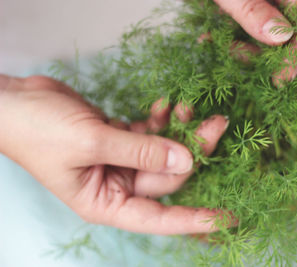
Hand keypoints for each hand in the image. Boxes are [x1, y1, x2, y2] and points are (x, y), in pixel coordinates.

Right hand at [0, 74, 229, 234]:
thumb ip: (141, 150)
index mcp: (106, 203)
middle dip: (194, 150)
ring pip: (163, 151)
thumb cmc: (39, 130)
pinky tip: (167, 104)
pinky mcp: (120, 138)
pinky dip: (160, 120)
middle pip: (168, 174)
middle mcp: (117, 185)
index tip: (228, 218)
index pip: (160, 217)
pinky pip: (150, 133)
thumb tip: (186, 159)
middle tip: (217, 124)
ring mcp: (120, 161)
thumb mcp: (92, 142)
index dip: (195, 218)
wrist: (13, 101)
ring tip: (190, 106)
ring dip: (180, 130)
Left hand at [213, 0, 296, 84]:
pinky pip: (246, 29)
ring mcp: (264, 2)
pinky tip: (208, 36)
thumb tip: (282, 38)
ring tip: (209, 39)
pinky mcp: (248, 7)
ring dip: (240, 46)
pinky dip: (230, 37)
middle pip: (286, 32)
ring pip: (264, 35)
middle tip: (233, 54)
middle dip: (261, 52)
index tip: (282, 78)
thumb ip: (253, 10)